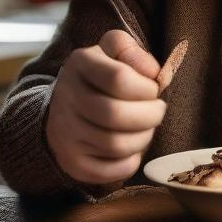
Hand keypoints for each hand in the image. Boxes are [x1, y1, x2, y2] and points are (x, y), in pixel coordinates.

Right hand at [45, 29, 166, 184]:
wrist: (66, 106)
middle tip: (157, 111)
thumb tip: (153, 73)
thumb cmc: (103, 75)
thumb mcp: (114, 50)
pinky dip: (131, 162)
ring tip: (146, 128)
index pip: (119, 78)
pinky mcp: (71, 161)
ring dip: (143, 138)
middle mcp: (66, 98)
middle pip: (115, 114)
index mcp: (80, 63)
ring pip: (115, 144)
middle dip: (150, 115)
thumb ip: (134, 52)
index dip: (146, 87)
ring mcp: (64, 133)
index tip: (153, 89)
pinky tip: (132, 148)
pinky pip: (110, 171)